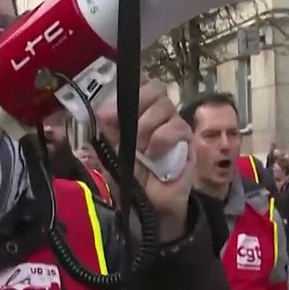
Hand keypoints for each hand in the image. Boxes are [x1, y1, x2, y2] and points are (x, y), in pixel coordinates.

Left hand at [96, 79, 192, 241]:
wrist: (149, 207)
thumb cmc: (130, 179)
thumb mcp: (111, 153)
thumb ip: (106, 131)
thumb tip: (100, 112)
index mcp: (138, 113)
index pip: (142, 82)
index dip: (130, 85)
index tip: (111, 105)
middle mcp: (157, 115)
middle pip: (156, 87)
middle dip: (137, 102)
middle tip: (121, 123)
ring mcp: (174, 125)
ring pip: (165, 106)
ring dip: (146, 125)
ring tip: (139, 147)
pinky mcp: (188, 140)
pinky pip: (177, 127)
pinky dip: (161, 139)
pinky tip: (153, 155)